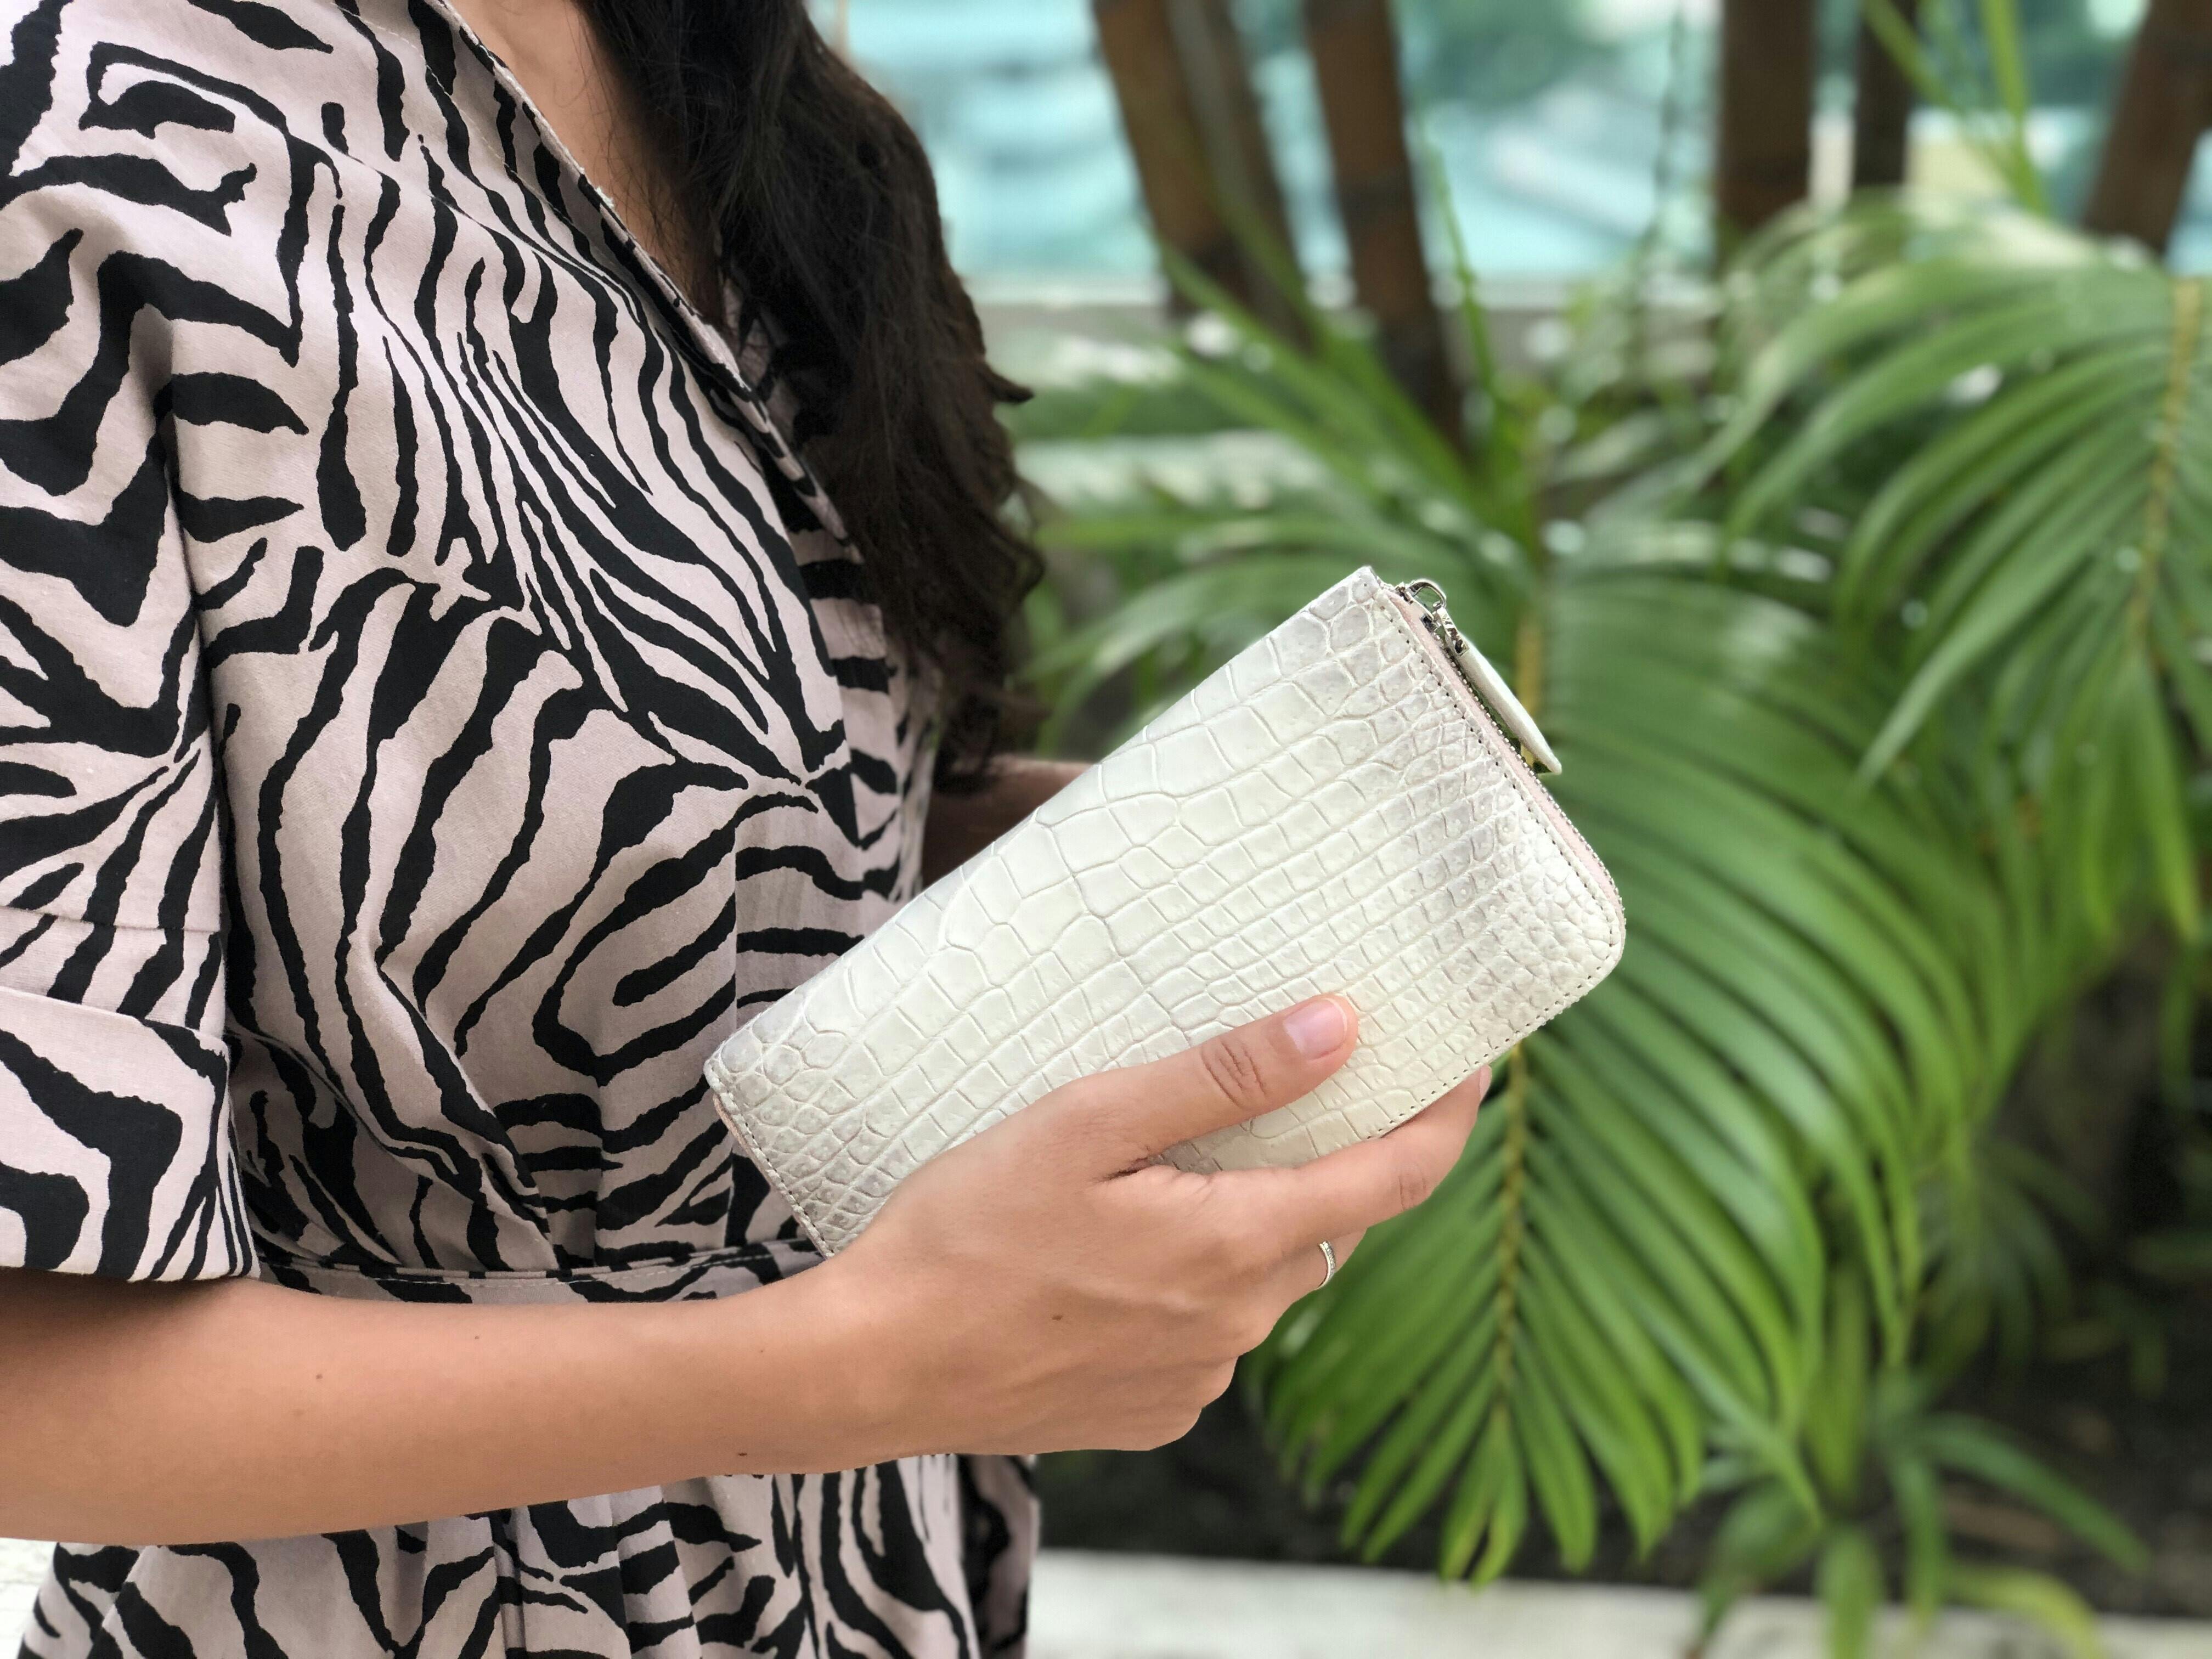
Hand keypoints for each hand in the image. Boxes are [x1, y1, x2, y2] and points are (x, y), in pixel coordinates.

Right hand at [828, 997, 1490, 1455]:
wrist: (874, 1365)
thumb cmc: (966, 1228)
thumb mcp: (1088, 1124)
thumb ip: (1223, 1078)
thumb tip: (1342, 1028)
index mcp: (1236, 1244)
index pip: (1396, 1179)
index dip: (1447, 1117)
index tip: (1474, 1061)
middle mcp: (1239, 1322)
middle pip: (1329, 1223)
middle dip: (1333, 1156)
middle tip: (1303, 1086)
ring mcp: (1198, 1376)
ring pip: (1266, 1276)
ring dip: (1252, 1219)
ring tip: (1177, 1165)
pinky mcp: (1154, 1409)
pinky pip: (1211, 1329)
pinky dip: (1197, 1280)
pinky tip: (1121, 1249)